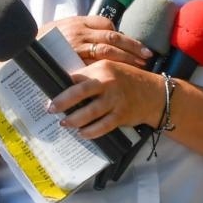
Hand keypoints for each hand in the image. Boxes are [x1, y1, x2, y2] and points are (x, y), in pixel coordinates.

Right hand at [43, 15, 151, 68]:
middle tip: (147, 55)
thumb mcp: (61, 27)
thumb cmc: (42, 41)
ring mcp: (75, 47)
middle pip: (112, 38)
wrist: (21, 50)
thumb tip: (104, 30)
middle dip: (132, 47)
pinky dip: (108, 72)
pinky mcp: (71, 62)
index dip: (122, 36)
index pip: (106, 25)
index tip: (134, 45)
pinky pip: (94, 67)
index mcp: (78, 22)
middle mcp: (79, 32)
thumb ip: (81, 27)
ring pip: (107, 52)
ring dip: (126, 58)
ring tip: (140, 65)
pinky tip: (118, 78)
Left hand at [48, 60, 162, 140]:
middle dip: (62, 101)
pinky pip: (102, 126)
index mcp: (102, 68)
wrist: (153, 93)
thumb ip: (91, 75)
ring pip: (90, 113)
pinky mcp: (121, 115)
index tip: (48, 92)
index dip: (61, 85)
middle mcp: (108, 83)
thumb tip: (65, 84)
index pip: (77, 76)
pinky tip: (82, 133)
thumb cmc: (126, 80)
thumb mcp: (110, 69)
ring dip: (74, 120)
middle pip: (80, 92)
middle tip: (50, 109)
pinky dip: (90, 131)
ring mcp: (115, 100)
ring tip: (64, 124)